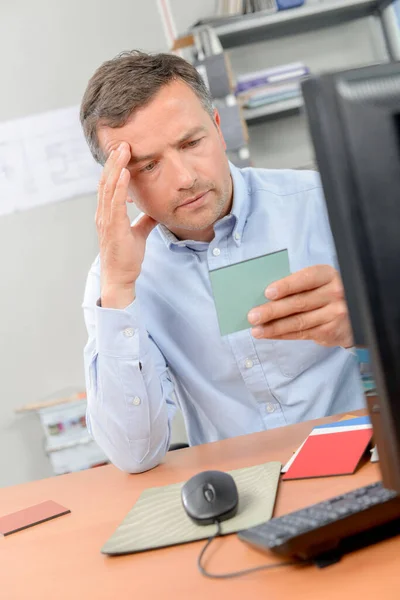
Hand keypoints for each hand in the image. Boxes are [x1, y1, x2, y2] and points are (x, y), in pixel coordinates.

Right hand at [96, 142, 156, 307]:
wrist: (120, 276)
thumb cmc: (127, 257)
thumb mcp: (139, 233)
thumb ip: (145, 220)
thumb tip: (155, 209)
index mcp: (108, 213)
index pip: (109, 185)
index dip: (114, 167)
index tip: (123, 151)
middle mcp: (103, 214)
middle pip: (106, 181)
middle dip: (114, 161)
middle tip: (123, 142)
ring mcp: (106, 220)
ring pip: (108, 187)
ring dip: (116, 167)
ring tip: (124, 150)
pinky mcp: (113, 228)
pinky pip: (115, 203)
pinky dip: (120, 186)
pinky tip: (125, 173)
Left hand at [247, 265, 353, 347]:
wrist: (355, 313)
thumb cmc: (326, 293)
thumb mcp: (319, 282)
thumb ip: (299, 286)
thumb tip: (266, 296)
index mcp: (328, 275)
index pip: (306, 279)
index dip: (286, 286)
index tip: (268, 293)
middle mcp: (335, 293)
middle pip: (299, 303)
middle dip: (272, 311)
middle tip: (253, 316)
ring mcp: (335, 314)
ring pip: (298, 322)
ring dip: (274, 327)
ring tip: (256, 330)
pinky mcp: (330, 331)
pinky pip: (301, 333)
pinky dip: (282, 334)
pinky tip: (269, 334)